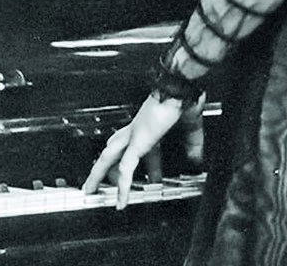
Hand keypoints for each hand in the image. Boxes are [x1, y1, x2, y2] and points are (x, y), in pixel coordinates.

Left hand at [82, 94, 188, 209]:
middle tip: (97, 181)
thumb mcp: (192, 128)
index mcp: (150, 126)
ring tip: (90, 189)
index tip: (148, 177)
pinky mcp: (138, 142)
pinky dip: (124, 186)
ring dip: (98, 173)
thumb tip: (196, 159)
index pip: (139, 147)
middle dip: (104, 166)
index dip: (140, 163)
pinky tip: (121, 200)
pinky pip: (126, 168)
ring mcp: (134, 135)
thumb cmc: (186, 98)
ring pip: (109, 157)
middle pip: (114, 150)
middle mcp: (137, 130)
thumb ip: (194, 144)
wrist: (181, 86)